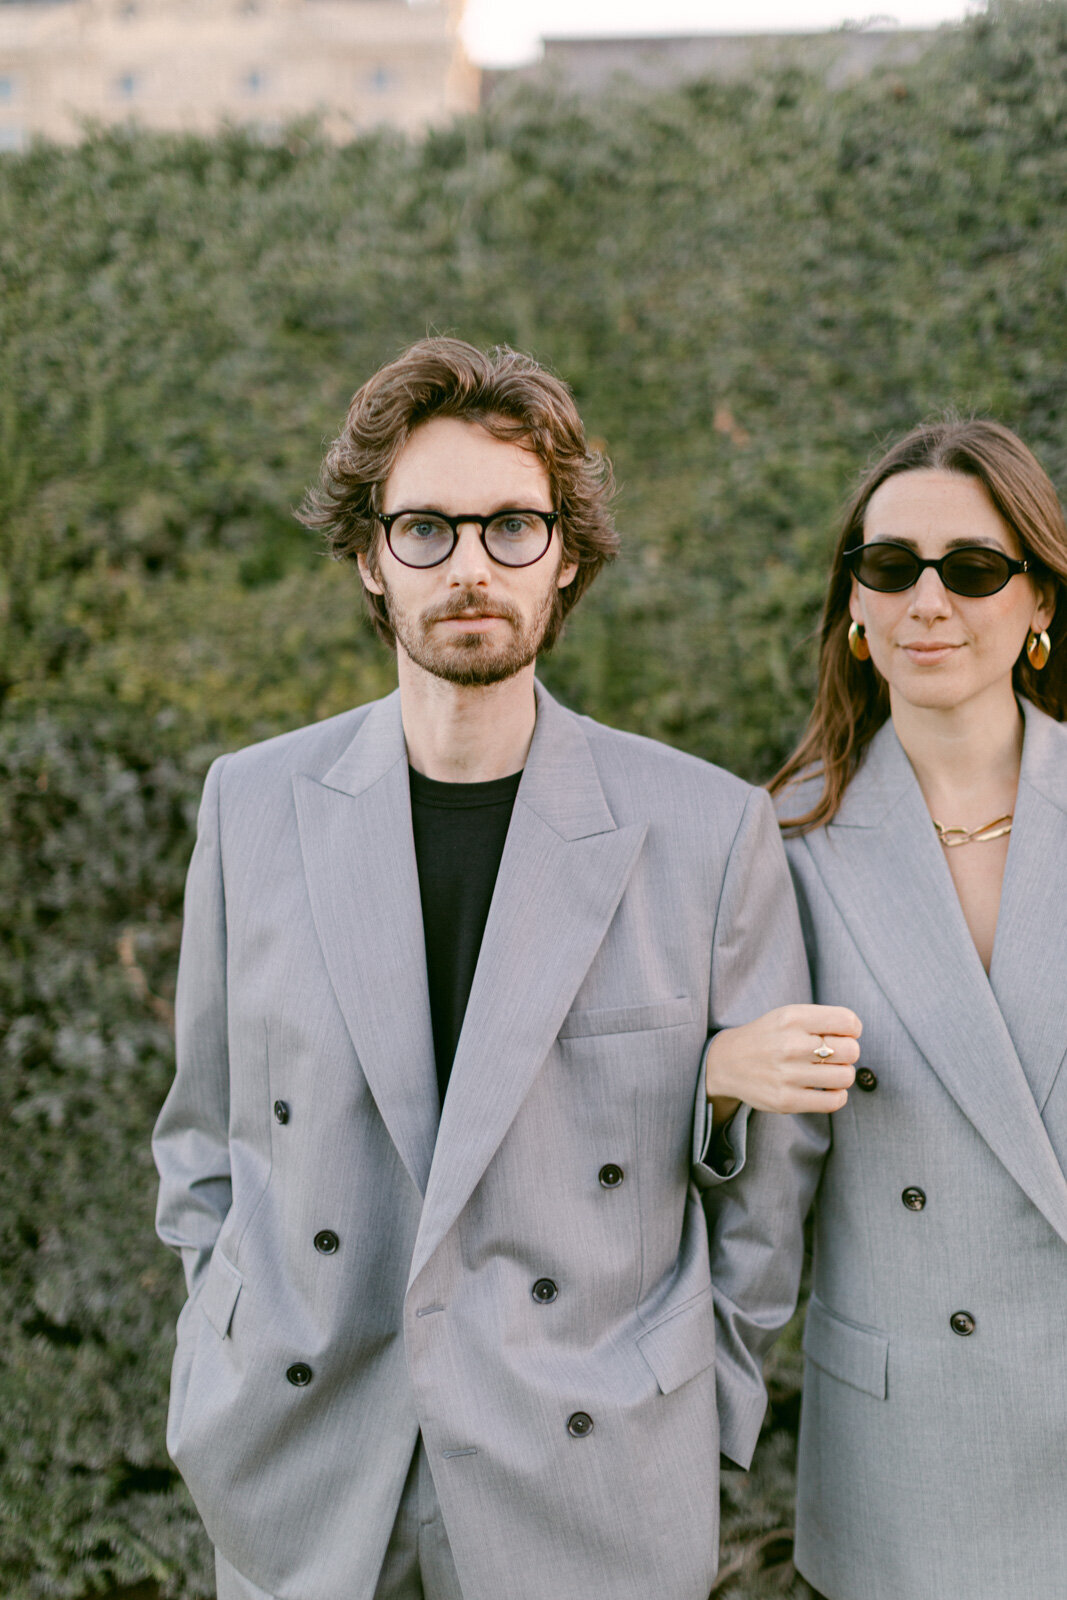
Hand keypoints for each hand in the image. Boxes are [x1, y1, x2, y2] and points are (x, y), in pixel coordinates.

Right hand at [705, 1004, 861, 1118]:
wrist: (727, 1062)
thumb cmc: (768, 1037)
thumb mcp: (788, 1015)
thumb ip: (822, 1020)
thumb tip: (856, 1037)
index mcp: (793, 1018)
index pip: (848, 1021)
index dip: (852, 1029)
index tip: (841, 1034)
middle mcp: (790, 1044)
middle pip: (851, 1050)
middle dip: (848, 1053)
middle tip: (833, 1055)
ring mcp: (788, 1074)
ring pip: (845, 1076)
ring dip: (842, 1075)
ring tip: (827, 1072)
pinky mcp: (786, 1100)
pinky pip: (834, 1101)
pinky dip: (837, 1095)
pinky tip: (825, 1089)